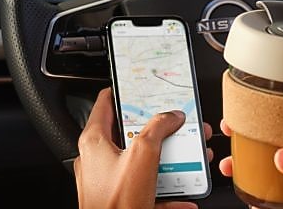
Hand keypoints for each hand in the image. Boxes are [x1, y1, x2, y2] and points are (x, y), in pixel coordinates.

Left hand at [74, 88, 213, 208]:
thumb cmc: (116, 204)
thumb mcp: (143, 155)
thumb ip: (158, 129)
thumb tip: (170, 116)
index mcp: (95, 142)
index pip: (105, 104)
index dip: (124, 91)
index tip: (141, 86)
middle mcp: (97, 160)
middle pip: (130, 136)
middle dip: (157, 131)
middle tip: (175, 125)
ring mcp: (108, 183)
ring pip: (141, 164)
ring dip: (166, 161)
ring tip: (186, 157)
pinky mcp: (120, 202)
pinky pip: (146, 193)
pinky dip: (166, 194)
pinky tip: (184, 198)